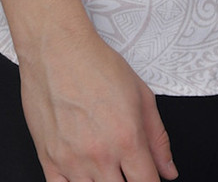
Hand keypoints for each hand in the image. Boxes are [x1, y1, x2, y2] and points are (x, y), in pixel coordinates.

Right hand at [19, 23, 177, 181]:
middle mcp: (100, 155)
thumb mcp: (141, 94)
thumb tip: (169, 171)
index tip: (147, 177)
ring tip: (105, 167)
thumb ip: (158, 138)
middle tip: (126, 170)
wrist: (57, 49)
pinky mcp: (48, 160)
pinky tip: (83, 175)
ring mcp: (72, 161)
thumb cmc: (96, 65)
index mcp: (127, 139)